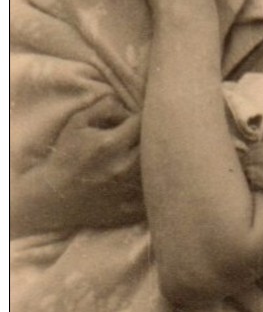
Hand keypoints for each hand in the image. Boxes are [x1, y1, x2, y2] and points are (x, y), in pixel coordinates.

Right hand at [11, 97, 143, 236]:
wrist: (54, 196)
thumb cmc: (66, 156)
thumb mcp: (78, 123)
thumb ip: (104, 106)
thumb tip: (126, 104)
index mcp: (111, 144)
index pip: (143, 121)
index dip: (140, 118)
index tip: (133, 121)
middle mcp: (124, 167)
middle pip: (156, 144)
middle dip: (152, 136)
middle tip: (142, 137)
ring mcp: (130, 189)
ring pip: (159, 168)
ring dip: (155, 159)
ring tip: (145, 156)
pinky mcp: (133, 207)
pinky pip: (156, 193)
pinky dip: (155, 183)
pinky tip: (146, 178)